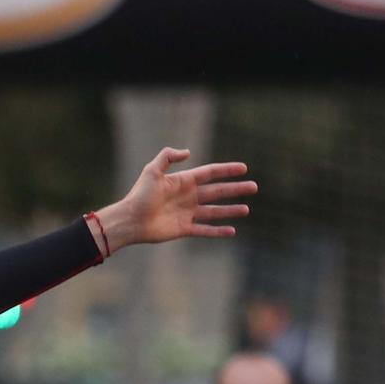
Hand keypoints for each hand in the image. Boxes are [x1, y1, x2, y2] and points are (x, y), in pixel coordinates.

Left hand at [98, 149, 255, 250]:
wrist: (130, 220)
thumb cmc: (139, 195)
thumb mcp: (152, 170)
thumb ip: (169, 156)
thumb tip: (189, 152)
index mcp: (183, 181)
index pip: (210, 173)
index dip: (227, 170)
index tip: (244, 168)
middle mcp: (187, 197)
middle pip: (217, 192)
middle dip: (235, 189)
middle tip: (254, 187)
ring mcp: (186, 213)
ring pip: (214, 211)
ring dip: (230, 210)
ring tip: (246, 209)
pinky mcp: (183, 229)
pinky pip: (204, 230)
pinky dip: (217, 231)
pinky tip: (232, 230)